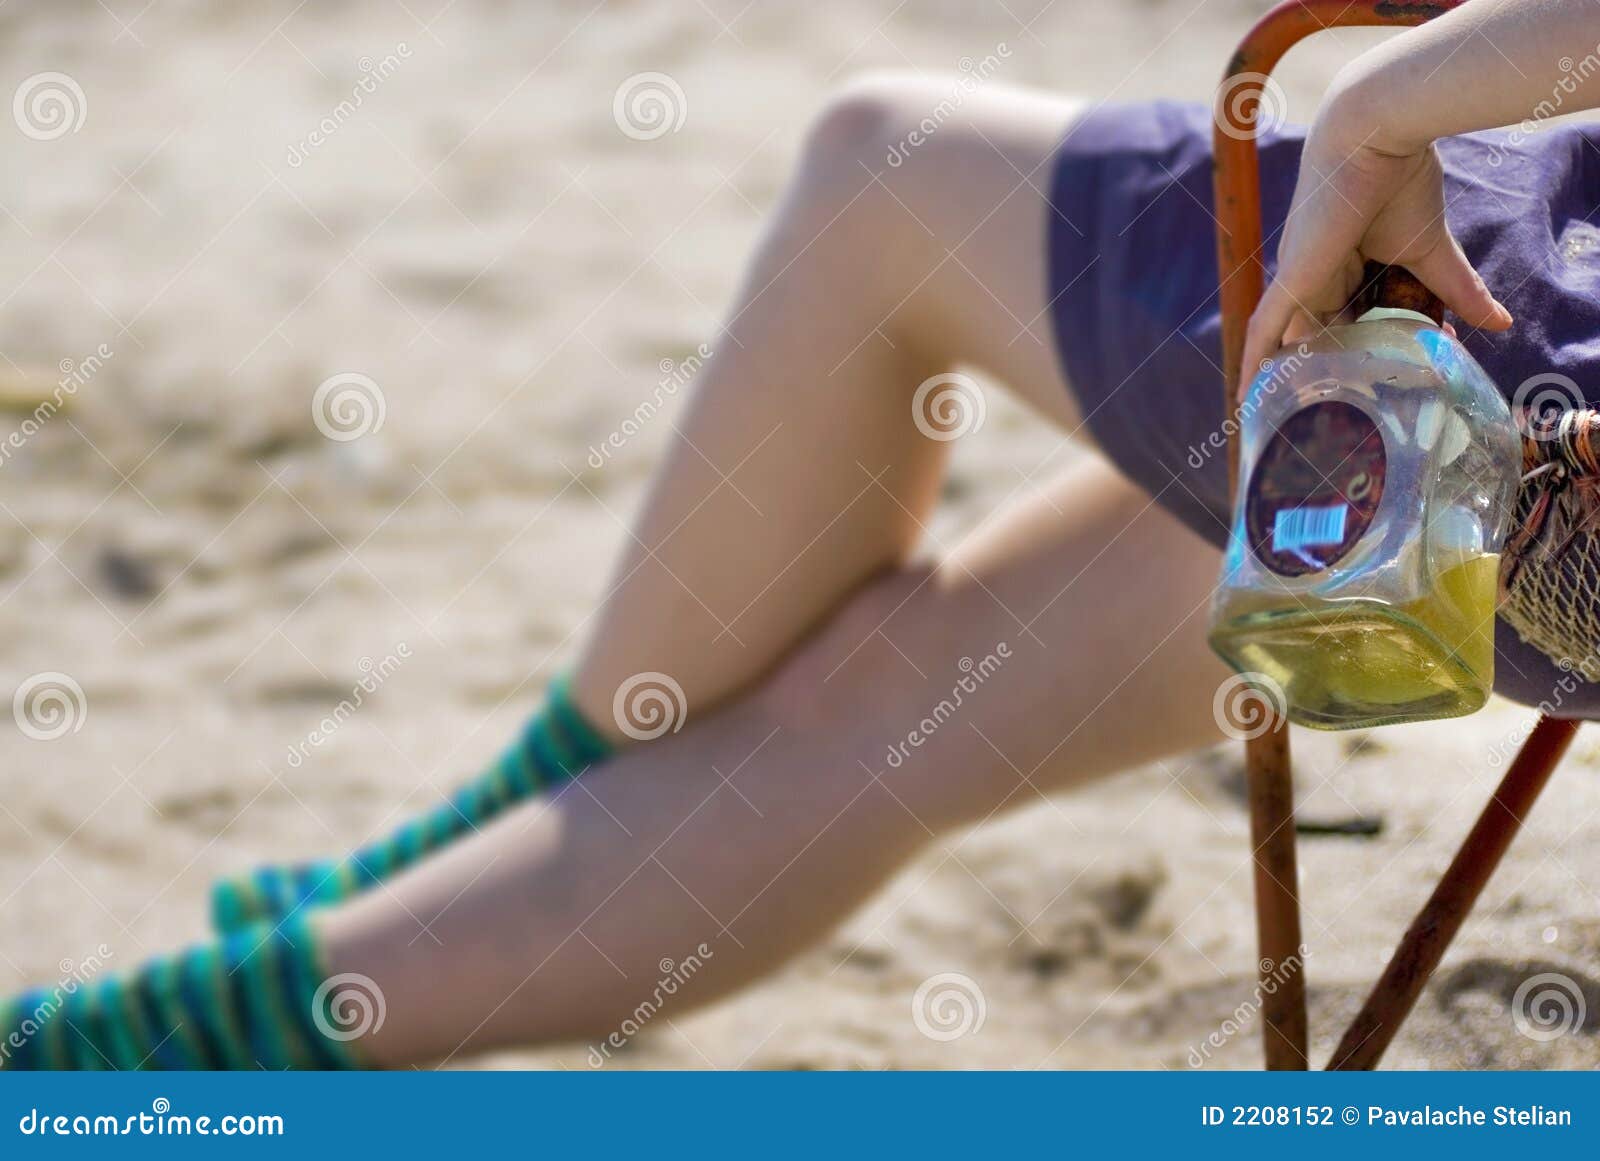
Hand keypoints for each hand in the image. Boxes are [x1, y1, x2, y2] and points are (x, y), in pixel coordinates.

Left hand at [1239, 85, 1512, 395]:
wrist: (1377, 136)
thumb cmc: (1402, 181)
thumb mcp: (1430, 251)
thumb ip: (1456, 290)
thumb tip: (1499, 325)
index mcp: (1345, 267)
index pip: (1346, 320)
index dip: (1353, 352)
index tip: (1364, 383)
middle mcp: (1316, 276)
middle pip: (1319, 337)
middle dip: (1324, 374)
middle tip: (1329, 421)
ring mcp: (1300, 279)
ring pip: (1288, 342)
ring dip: (1288, 380)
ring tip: (1287, 425)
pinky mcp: (1292, 280)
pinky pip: (1263, 331)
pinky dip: (1256, 364)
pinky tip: (1246, 402)